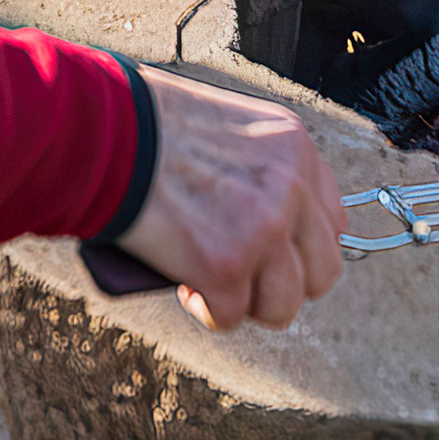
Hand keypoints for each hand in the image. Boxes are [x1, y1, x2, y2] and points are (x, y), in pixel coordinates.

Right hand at [107, 73, 346, 330]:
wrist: (105, 129)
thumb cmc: (148, 123)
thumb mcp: (228, 127)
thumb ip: (261, 167)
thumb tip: (263, 216)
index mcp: (295, 147)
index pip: (333, 220)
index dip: (301, 245)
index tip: (271, 249)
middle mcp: (292, 187)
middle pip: (322, 271)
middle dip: (283, 283)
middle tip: (245, 275)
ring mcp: (263, 229)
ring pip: (284, 305)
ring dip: (247, 303)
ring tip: (212, 283)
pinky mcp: (225, 265)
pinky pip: (231, 316)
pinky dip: (208, 311)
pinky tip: (186, 285)